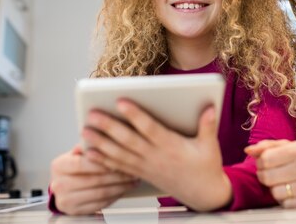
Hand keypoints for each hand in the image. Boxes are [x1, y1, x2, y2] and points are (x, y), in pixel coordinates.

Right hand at [49, 145, 137, 214]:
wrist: (66, 188)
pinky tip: (125, 188)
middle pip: (92, 180)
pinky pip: (101, 204)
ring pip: (99, 193)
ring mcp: (66, 200)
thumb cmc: (75, 167)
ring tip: (133, 178)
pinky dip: (116, 195)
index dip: (101, 161)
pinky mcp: (76, 211)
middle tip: (132, 168)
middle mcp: (59, 184)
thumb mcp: (77, 153)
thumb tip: (100, 133)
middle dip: (116, 174)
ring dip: (120, 186)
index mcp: (58, 166)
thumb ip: (87, 146)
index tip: (118, 156)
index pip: (80, 163)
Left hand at [82, 101, 231, 210]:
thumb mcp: (210, 146)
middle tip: (93, 114)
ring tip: (85, 130)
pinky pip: (118, 168)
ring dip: (100, 143)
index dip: (135, 115)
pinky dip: (102, 161)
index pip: (150, 129)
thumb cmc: (205, 167)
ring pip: (119, 154)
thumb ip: (208, 126)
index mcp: (171, 146)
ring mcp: (146, 167)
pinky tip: (89, 153)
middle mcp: (155, 157)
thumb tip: (210, 107)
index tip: (121, 101)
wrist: (202, 195)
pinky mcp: (141, 174)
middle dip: (109, 127)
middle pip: (128, 141)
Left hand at [246, 140, 295, 209]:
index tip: (264, 162)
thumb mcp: (290, 145)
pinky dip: (283, 199)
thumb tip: (249, 150)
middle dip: (264, 175)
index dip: (260, 162)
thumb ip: (267, 146)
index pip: (266, 159)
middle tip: (270, 173)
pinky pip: (285, 204)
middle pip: (268, 177)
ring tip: (280, 182)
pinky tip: (289, 191)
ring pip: (275, 192)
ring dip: (274, 188)